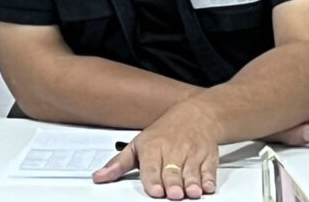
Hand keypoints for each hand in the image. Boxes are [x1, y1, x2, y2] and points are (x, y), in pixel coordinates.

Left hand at [93, 100, 218, 198]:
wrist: (197, 114)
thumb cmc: (165, 132)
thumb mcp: (138, 144)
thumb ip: (119, 164)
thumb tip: (99, 177)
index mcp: (153, 148)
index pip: (152, 167)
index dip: (154, 179)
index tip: (156, 190)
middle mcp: (173, 150)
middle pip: (172, 171)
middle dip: (173, 184)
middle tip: (174, 195)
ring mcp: (192, 153)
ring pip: (191, 172)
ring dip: (192, 183)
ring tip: (191, 192)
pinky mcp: (208, 157)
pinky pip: (209, 170)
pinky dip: (209, 179)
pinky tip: (207, 187)